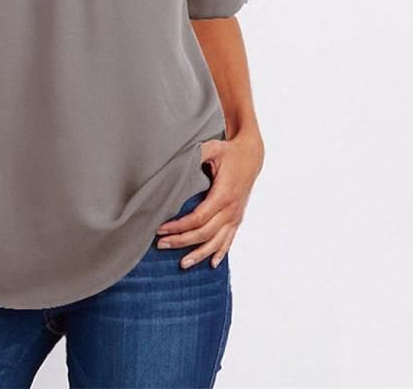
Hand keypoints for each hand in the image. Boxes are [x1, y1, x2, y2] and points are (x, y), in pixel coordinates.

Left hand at [155, 129, 263, 268]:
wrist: (251, 156)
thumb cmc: (229, 152)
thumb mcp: (212, 148)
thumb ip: (196, 154)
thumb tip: (176, 160)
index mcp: (223, 194)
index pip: (198, 218)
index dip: (179, 226)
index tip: (161, 229)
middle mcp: (231, 209)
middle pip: (204, 233)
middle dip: (181, 241)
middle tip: (161, 245)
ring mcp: (236, 216)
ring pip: (216, 242)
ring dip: (198, 254)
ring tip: (182, 264)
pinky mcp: (237, 218)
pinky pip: (229, 241)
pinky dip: (220, 253)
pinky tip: (211, 264)